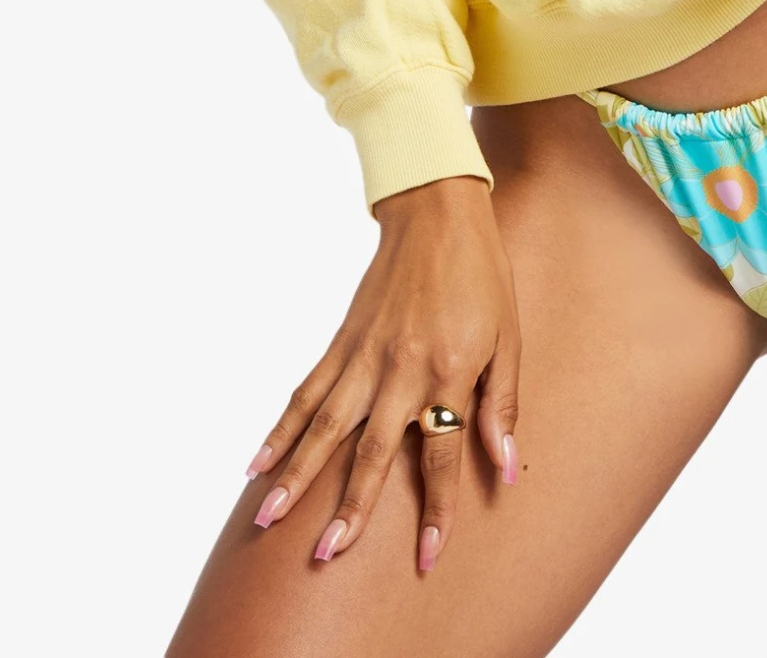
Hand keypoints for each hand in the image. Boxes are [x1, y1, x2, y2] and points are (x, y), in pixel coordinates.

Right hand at [243, 174, 520, 569]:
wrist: (436, 212)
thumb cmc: (481, 276)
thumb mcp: (509, 338)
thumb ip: (502, 406)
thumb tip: (509, 468)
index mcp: (449, 371)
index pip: (441, 454)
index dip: (437, 507)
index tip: (429, 555)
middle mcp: (401, 369)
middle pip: (372, 451)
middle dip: (350, 507)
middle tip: (328, 554)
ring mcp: (365, 356)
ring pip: (325, 427)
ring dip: (297, 475)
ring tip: (270, 520)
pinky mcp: (342, 342)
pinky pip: (306, 392)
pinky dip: (281, 428)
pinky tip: (257, 463)